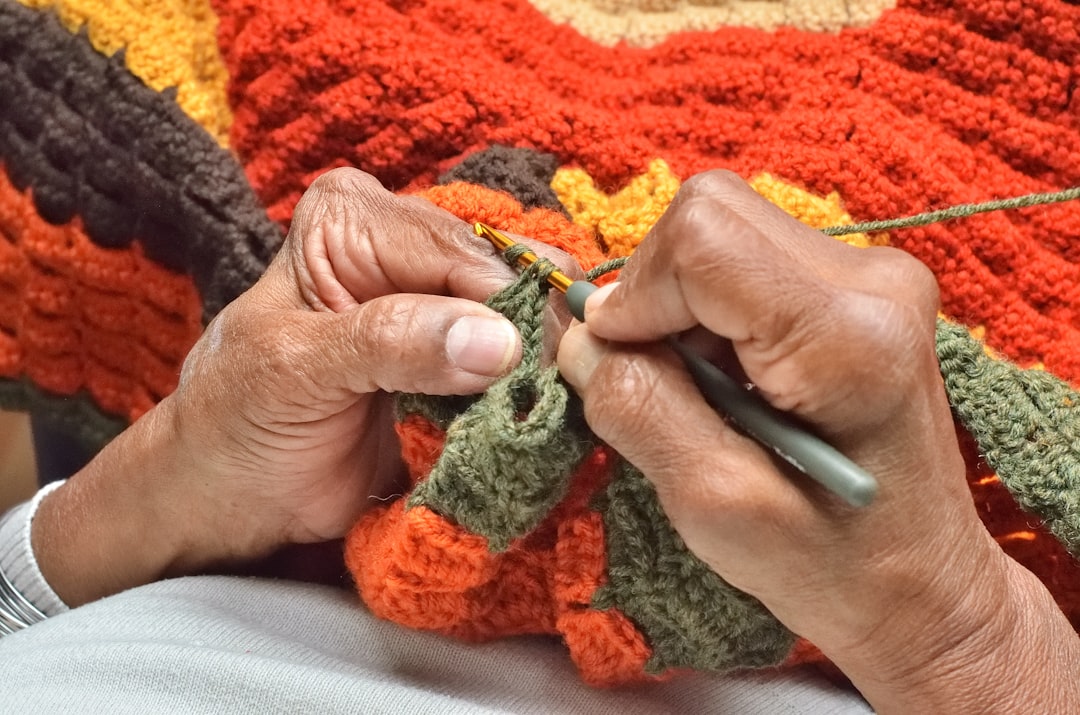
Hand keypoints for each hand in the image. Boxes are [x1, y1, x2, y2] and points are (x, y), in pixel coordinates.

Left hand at [33, 168, 531, 601]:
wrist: (236, 490)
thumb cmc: (240, 418)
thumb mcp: (295, 370)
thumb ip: (389, 343)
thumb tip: (499, 340)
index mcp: (356, 219)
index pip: (462, 251)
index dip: (506, 308)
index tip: (529, 376)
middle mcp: (410, 246)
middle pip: (514, 274)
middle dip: (535, 338)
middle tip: (538, 403)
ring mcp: (447, 304)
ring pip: (538, 319)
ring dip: (544, 373)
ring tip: (534, 419)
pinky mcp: (470, 359)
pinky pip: (531, 365)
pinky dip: (538, 397)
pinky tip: (532, 424)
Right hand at [556, 171, 1079, 711]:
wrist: (923, 587)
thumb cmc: (830, 565)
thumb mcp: (713, 504)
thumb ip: (638, 407)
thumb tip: (580, 337)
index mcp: (848, 336)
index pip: (703, 238)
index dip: (635, 294)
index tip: (616, 362)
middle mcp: (873, 279)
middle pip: (712, 212)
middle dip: (654, 290)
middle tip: (656, 374)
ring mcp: (874, 274)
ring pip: (724, 228)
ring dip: (681, 303)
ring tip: (702, 388)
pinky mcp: (861, 285)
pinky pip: (748, 257)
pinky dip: (710, 310)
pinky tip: (731, 378)